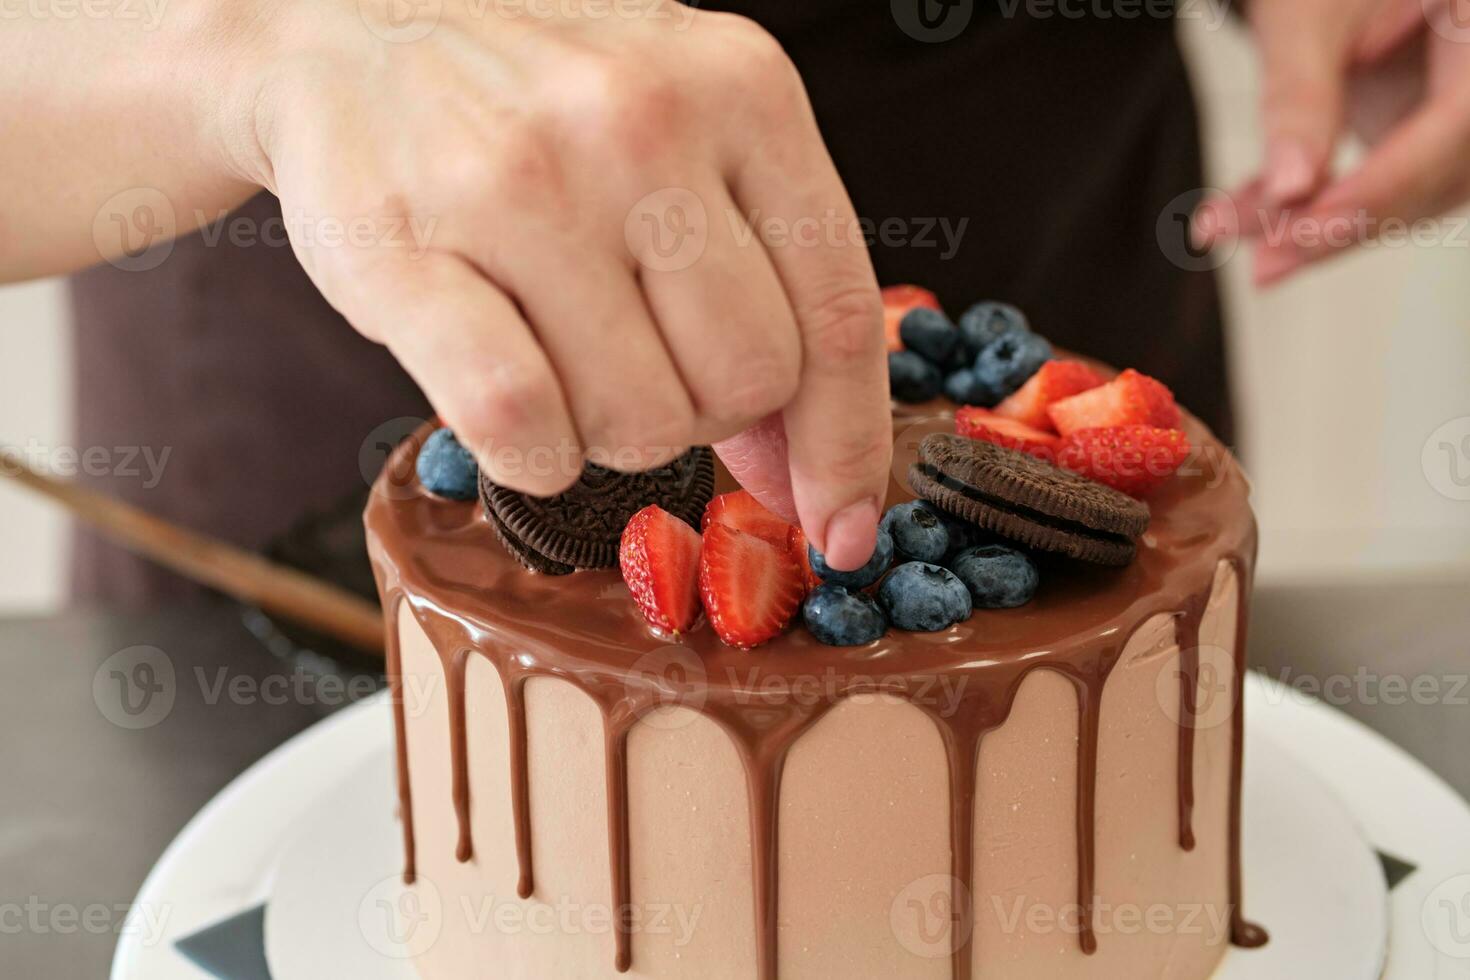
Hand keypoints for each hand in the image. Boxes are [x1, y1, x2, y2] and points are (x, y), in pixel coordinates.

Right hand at [233, 0, 888, 568]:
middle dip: (703, 413)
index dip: (846, 443)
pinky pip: (519, 421)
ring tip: (560, 353)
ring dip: (609, 432)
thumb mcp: (689, 143)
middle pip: (746, 380)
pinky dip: (535, 456)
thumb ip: (768, 288)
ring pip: (639, 420)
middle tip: (639, 363)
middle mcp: (640, 121)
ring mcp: (519, 181)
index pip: (838, 312)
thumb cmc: (542, 106)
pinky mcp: (404, 249)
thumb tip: (815, 483)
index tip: (841, 527)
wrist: (346, 30)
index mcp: (742, 88)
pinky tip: (519, 417)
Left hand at [1193, 0, 1469, 284]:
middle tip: (1265, 259)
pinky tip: (1233, 218)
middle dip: (1344, 222)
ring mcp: (1452, 105)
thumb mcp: (1306, 16)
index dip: (1387, 182)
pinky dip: (1303, 206)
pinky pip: (1371, 185)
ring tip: (1225, 232)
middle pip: (1440, 172)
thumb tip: (1289, 190)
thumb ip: (1301, 96)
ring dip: (1314, 227)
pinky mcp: (1415, 130)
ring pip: (1407, 195)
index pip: (1458, 121)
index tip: (1309, 222)